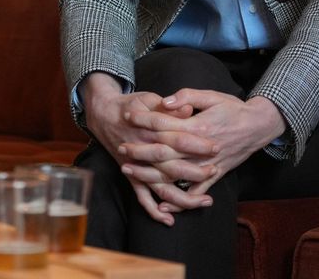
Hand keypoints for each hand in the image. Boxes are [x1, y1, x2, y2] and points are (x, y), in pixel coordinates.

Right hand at [80, 73, 217, 224]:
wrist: (103, 114)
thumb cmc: (131, 106)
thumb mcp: (149, 99)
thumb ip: (169, 107)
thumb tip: (189, 109)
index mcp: (149, 131)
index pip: (176, 139)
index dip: (196, 144)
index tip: (215, 146)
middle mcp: (143, 151)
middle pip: (171, 166)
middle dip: (195, 172)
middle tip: (214, 171)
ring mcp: (137, 166)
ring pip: (161, 187)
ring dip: (183, 198)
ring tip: (205, 201)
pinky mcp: (131, 175)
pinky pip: (142, 196)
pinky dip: (154, 210)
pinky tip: (169, 219)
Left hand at [125, 89, 285, 197]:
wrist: (259, 126)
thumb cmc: (233, 108)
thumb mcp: (211, 95)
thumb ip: (186, 97)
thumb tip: (165, 102)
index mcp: (199, 127)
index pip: (165, 124)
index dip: (145, 120)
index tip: (128, 116)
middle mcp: (202, 149)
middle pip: (164, 152)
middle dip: (139, 151)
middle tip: (120, 148)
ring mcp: (208, 164)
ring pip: (174, 174)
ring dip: (150, 174)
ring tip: (128, 170)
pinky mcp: (215, 174)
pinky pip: (195, 191)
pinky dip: (179, 201)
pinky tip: (161, 205)